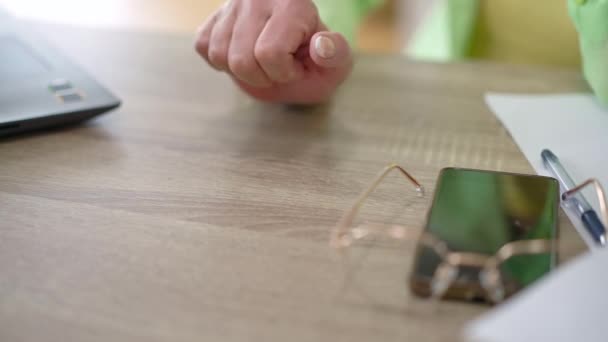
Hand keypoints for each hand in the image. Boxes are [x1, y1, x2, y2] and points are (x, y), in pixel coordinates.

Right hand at [195, 0, 352, 103]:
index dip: (283, 73)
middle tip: (278, 68)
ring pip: (219, 55)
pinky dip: (221, 61)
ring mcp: (233, 4)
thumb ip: (336, 54)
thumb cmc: (316, 60)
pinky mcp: (215, 15)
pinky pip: (203, 47)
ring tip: (261, 62)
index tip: (296, 67)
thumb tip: (321, 46)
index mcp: (294, 4)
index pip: (269, 52)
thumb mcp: (337, 62)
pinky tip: (242, 55)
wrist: (297, 48)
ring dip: (241, 72)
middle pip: (241, 59)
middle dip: (262, 77)